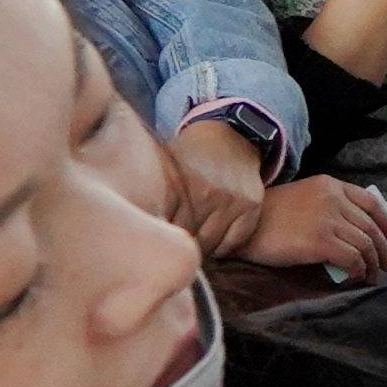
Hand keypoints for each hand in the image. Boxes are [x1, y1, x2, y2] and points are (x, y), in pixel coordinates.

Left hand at [159, 117, 273, 259]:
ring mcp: (233, 201)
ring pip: (211, 244)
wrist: (230, 136)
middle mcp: (209, 194)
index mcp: (182, 186)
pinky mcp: (251, 205)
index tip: (158, 240)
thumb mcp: (166, 168)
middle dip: (180, 245)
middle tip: (173, 247)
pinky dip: (223, 248)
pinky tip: (213, 243)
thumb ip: (153, 195)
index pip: (169, 229)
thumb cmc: (190, 155)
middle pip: (190, 239)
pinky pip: (235, 241)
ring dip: (201, 250)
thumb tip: (136, 225)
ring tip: (191, 248)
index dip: (162, 238)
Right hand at [249, 172, 386, 282]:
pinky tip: (356, 277)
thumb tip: (351, 233)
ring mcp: (328, 219)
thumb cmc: (267, 215)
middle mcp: (333, 199)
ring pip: (365, 244)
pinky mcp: (321, 241)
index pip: (370, 201)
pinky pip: (352, 258)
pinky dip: (359, 270)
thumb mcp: (302, 197)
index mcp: (330, 185)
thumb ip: (328, 206)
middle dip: (384, 249)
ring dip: (373, 264)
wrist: (243, 224)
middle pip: (371, 227)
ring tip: (373, 275)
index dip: (385, 221)